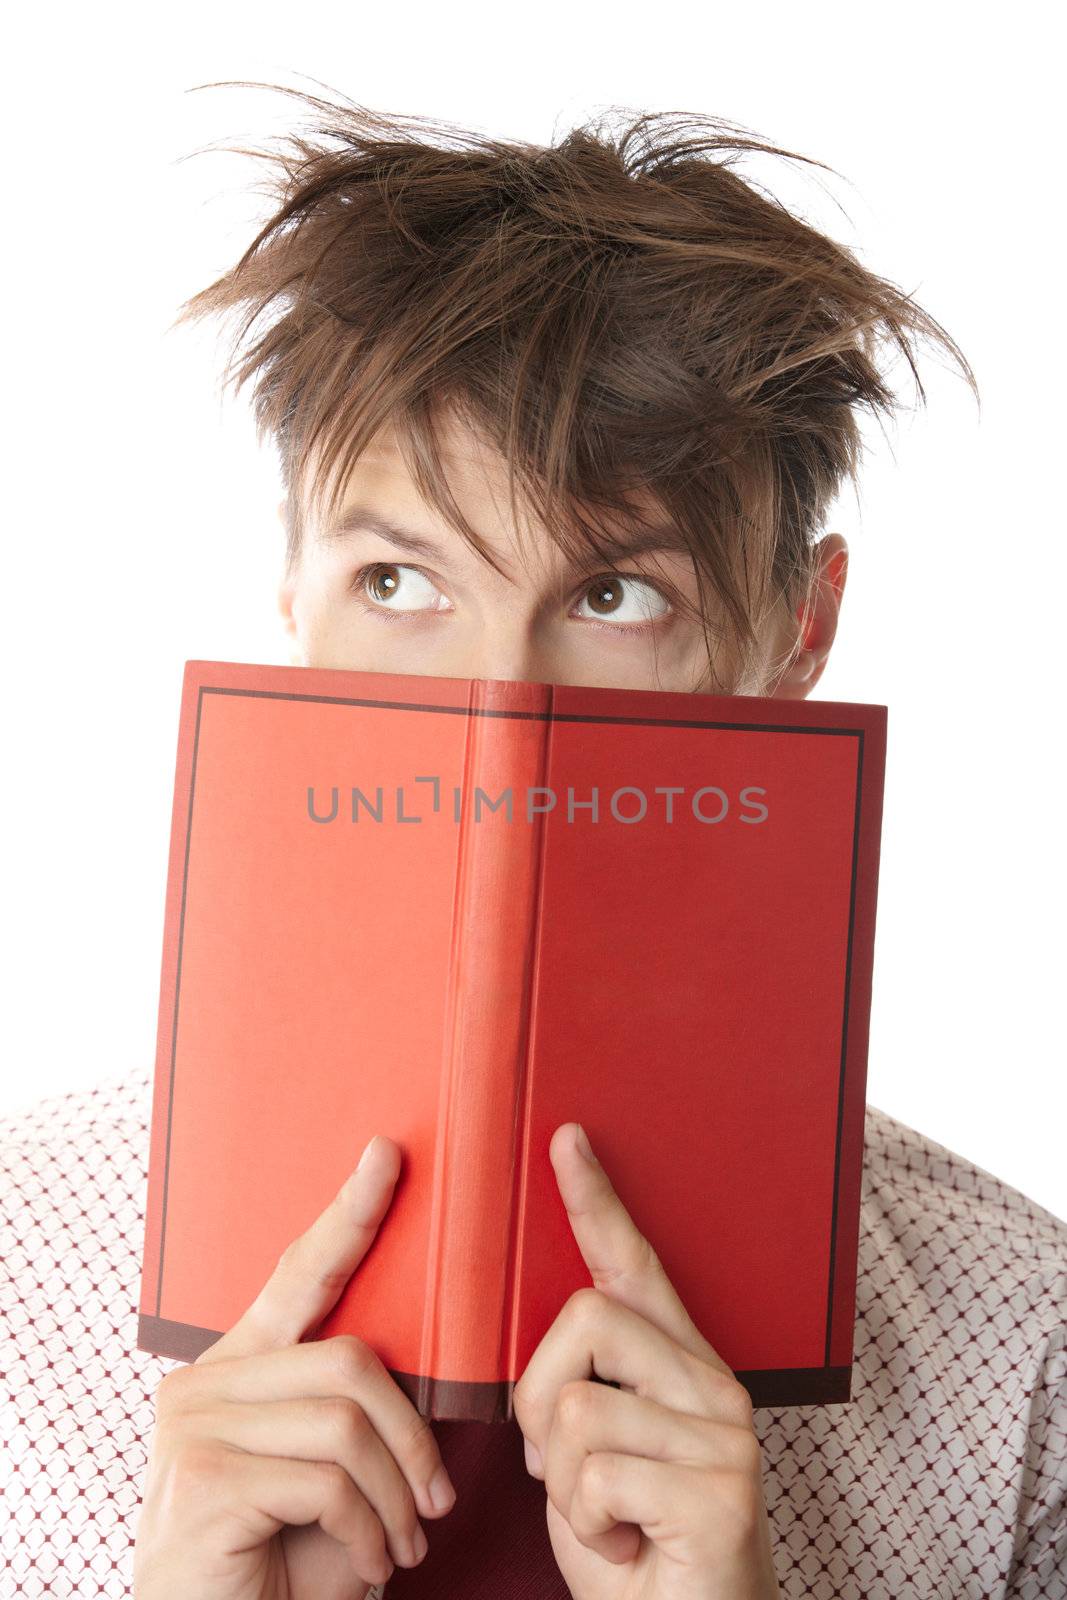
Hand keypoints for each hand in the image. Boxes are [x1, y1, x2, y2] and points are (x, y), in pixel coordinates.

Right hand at [133, 1135, 456, 1599]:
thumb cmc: (282, 1560)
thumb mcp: (330, 1473)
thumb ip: (355, 1410)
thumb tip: (428, 1368)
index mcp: (236, 1366)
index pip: (300, 1274)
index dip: (349, 1215)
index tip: (386, 1157)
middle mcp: (203, 1381)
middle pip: (350, 1360)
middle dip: (410, 1437)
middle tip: (434, 1504)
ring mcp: (194, 1425)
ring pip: (346, 1422)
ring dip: (394, 1495)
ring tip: (402, 1545)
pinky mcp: (202, 1478)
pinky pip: (328, 1480)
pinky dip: (369, 1529)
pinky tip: (369, 1564)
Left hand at [512, 1124, 780, 1599]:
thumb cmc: (633, 1547)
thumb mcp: (587, 1457)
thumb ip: (575, 1393)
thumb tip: (535, 1356)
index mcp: (679, 1365)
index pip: (634, 1264)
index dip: (597, 1201)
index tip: (568, 1141)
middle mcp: (713, 1384)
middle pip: (583, 1319)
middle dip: (536, 1397)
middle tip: (559, 1468)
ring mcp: (725, 1434)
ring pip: (575, 1406)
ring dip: (560, 1482)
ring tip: (605, 1518)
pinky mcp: (722, 1489)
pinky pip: (596, 1473)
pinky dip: (586, 1523)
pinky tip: (626, 1546)